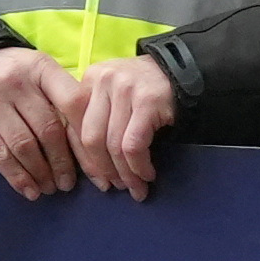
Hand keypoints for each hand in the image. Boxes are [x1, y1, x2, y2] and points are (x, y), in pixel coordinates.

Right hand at [0, 45, 83, 200]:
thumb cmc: (17, 79)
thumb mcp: (42, 76)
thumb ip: (65, 99)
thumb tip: (92, 145)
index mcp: (41, 68)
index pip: (73, 102)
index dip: (86, 135)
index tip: (95, 160)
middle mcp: (15, 81)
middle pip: (48, 129)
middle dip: (62, 163)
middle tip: (68, 184)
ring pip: (24, 146)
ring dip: (40, 173)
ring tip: (50, 188)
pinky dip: (17, 177)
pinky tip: (29, 190)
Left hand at [63, 49, 181, 200]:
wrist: (185, 73)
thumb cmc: (146, 89)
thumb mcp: (114, 94)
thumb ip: (97, 117)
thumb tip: (90, 166)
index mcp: (89, 78)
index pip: (74, 126)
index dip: (85, 160)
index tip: (98, 180)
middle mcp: (103, 80)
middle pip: (91, 138)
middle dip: (103, 170)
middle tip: (116, 187)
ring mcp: (125, 89)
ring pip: (113, 145)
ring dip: (125, 173)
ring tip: (135, 187)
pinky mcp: (147, 101)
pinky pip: (134, 145)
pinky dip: (139, 166)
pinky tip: (147, 174)